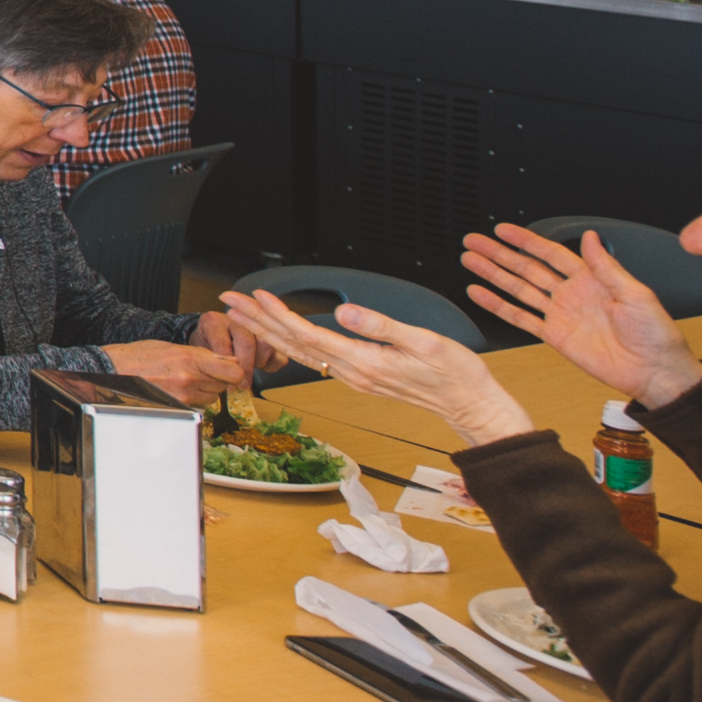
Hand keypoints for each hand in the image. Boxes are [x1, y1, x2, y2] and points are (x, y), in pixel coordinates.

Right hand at [92, 335, 248, 406]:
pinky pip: (197, 406)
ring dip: (206, 390)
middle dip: (218, 380)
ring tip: (186, 380)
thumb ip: (202, 354)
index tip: (230, 369)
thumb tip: (229, 360)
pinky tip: (177, 390)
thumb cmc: (138, 356)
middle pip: (224, 386)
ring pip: (212, 397)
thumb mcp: (172, 346)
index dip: (235, 371)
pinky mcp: (175, 409)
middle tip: (202, 373)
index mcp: (190, 358)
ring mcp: (182, 397)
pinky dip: (193, 400)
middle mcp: (189, 379)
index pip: (233, 372)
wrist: (111, 371)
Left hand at [216, 283, 526, 448]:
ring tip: (247, 314)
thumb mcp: (424, 342)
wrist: (470, 404)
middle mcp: (353, 372)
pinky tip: (283, 336)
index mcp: (364, 361)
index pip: (308, 335)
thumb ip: (382, 326)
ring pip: (302, 352)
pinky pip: (317, 359)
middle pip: (295, 345)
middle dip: (260, 321)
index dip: (279, 315)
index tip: (255, 296)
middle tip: (232, 300)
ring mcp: (356, 377)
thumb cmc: (454, 374)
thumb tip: (345, 312)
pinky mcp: (363, 376)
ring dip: (272, 331)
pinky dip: (292, 343)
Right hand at [460, 224, 701, 405]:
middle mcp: (572, 294)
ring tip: (471, 261)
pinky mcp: (555, 337)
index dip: (526, 241)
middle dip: (500, 254)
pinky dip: (499, 307)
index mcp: (592, 280)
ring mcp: (561, 315)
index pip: (551, 253)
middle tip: (475, 242)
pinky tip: (481, 295)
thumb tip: (589, 237)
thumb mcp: (635, 294)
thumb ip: (607, 266)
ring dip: (494, 276)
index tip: (504, 231)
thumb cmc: (655, 334)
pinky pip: (521, 319)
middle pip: (527, 268)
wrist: (654, 372)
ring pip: (518, 290)